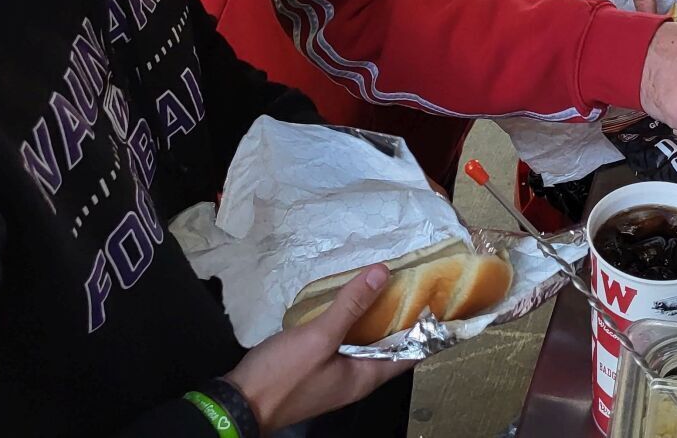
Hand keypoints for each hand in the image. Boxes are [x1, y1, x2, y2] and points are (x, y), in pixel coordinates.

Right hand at [223, 265, 417, 431]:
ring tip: (385, 288)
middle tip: (413, 286)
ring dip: (375, 320)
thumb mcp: (319, 337)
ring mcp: (335, 376)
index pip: (410, 354)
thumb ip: (351, 306)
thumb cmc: (282, 377)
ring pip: (365, 344)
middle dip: (401, 319)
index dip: (427, 331)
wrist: (237, 402)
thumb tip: (382, 273)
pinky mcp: (316, 369)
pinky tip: (347, 305)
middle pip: (389, 347)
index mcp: (365, 377)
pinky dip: (351, 325)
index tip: (439, 303)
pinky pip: (343, 344)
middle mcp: (355, 379)